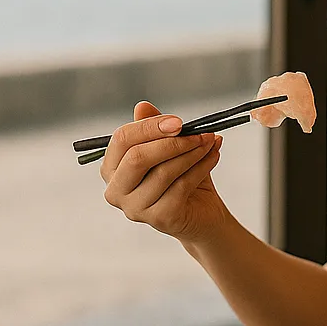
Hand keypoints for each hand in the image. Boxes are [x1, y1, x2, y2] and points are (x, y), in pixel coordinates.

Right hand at [100, 100, 228, 242]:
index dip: (150, 127)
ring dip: (193, 152)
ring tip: (211, 140)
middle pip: (137, 158)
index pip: (122, 140)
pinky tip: (214, 155)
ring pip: (164, 172)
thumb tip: (142, 106)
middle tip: (199, 132)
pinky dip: (202, 167)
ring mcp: (135, 208)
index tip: (179, 122)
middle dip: (172, 142)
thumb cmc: (181, 177)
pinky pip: (182, 186)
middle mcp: (116, 191)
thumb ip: (155, 129)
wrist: (202, 213)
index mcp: (112, 168)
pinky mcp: (160, 219)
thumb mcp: (169, 149)